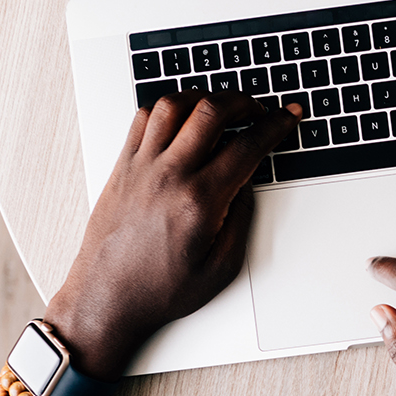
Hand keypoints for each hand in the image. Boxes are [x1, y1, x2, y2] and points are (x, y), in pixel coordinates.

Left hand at [44, 91, 299, 378]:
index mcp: (199, 201)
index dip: (275, 126)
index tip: (287, 117)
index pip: (247, 146)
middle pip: (212, 111)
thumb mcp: (222, 267)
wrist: (108, 299)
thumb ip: (241, 217)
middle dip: (244, 102)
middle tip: (258, 110)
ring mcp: (141, 167)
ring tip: (220, 106)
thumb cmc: (159, 290)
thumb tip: (248, 178)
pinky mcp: (122, 166)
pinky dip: (168, 107)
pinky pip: (144, 118)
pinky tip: (181, 117)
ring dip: (204, 97)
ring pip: (175, 104)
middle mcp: (169, 176)